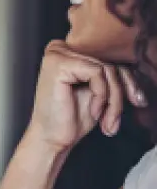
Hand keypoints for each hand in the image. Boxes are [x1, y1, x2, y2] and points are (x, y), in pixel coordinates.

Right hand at [26, 40, 146, 151]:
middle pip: (110, 63)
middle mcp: (59, 48)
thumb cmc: (71, 118)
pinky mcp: (59, 64)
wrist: (51, 139)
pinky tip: (94, 112)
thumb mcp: (98, 92)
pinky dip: (102, 96)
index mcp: (66, 52)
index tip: (136, 102)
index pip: (108, 58)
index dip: (126, 81)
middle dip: (121, 93)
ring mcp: (57, 54)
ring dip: (114, 99)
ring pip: (107, 69)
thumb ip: (111, 76)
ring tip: (107, 120)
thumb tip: (138, 71)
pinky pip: (98, 73)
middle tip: (117, 119)